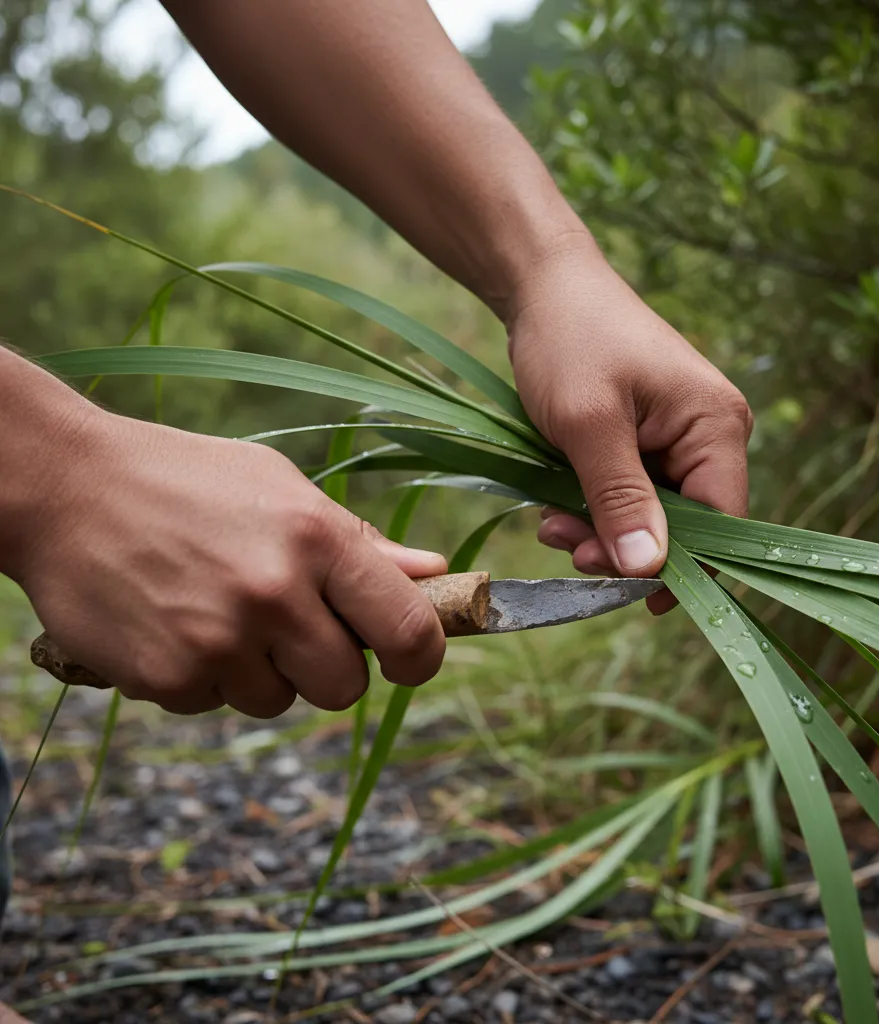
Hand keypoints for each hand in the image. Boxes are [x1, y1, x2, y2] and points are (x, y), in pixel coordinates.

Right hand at [12, 409, 446, 716]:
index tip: (406, 660)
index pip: (408, 629)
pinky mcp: (165, 677)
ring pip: (277, 701)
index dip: (420, 657)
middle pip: (345, 688)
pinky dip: (203, 677)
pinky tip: (176, 622)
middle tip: (293, 628)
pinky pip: (213, 705)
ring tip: (219, 611)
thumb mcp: (283, 489)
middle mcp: (273, 595)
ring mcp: (217, 642)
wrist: (65, 488)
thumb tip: (434, 572)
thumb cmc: (188, 481)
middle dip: (328, 668)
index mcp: (316, 539)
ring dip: (260, 672)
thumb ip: (360, 542)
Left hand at [506, 237, 751, 610]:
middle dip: (623, 546)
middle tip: (565, 543)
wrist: (544, 288)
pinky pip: (630, 497)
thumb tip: (647, 570)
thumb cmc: (570, 341)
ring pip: (651, 518)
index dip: (678, 568)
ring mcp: (678, 442)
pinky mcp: (646, 444)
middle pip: (684, 528)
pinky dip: (593, 509)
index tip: (622, 591)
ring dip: (599, 530)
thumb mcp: (588, 424)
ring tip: (551, 520)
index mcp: (716, 427)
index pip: (722, 525)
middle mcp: (711, 438)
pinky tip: (556, 503)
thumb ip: (619, 497)